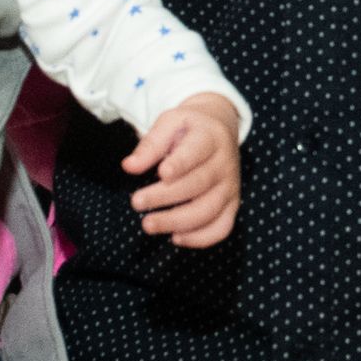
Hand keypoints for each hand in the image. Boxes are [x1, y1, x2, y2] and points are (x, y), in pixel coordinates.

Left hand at [124, 93, 243, 247]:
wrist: (220, 129)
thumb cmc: (189, 128)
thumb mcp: (169, 123)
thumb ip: (150, 144)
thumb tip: (129, 166)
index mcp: (210, 137)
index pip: (197, 151)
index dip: (181, 164)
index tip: (161, 173)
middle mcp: (225, 163)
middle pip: (198, 184)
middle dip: (165, 196)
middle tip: (136, 202)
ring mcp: (230, 187)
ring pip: (209, 210)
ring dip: (177, 222)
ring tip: (148, 224)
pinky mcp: (232, 205)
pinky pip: (222, 228)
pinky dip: (200, 238)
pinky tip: (175, 237)